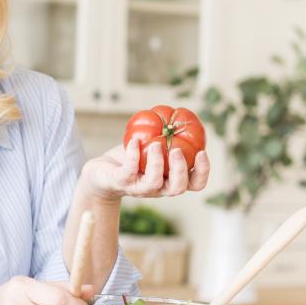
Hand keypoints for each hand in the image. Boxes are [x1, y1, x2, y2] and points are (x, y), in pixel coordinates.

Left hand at [83, 141, 210, 201]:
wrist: (102, 173)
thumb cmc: (132, 159)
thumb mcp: (153, 148)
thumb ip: (168, 138)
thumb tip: (182, 115)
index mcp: (171, 180)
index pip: (195, 183)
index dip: (203, 171)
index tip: (202, 152)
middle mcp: (159, 188)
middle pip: (178, 188)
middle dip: (181, 169)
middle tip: (177, 150)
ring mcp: (139, 188)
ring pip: (154, 183)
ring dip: (157, 163)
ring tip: (156, 144)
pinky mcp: (121, 183)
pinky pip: (128, 171)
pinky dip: (133, 155)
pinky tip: (134, 141)